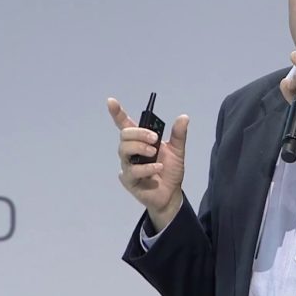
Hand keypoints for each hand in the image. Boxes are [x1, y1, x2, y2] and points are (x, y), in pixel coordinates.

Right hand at [107, 97, 187, 230]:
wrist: (172, 194)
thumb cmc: (170, 171)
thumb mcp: (178, 151)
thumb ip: (178, 135)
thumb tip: (184, 117)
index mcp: (141, 141)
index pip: (125, 125)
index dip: (117, 113)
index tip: (111, 101)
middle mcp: (131, 152)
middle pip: (124, 135)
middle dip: (139, 134)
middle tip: (155, 139)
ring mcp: (128, 165)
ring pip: (124, 150)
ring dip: (140, 148)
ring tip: (154, 153)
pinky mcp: (129, 180)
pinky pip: (132, 171)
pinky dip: (146, 168)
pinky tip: (157, 168)